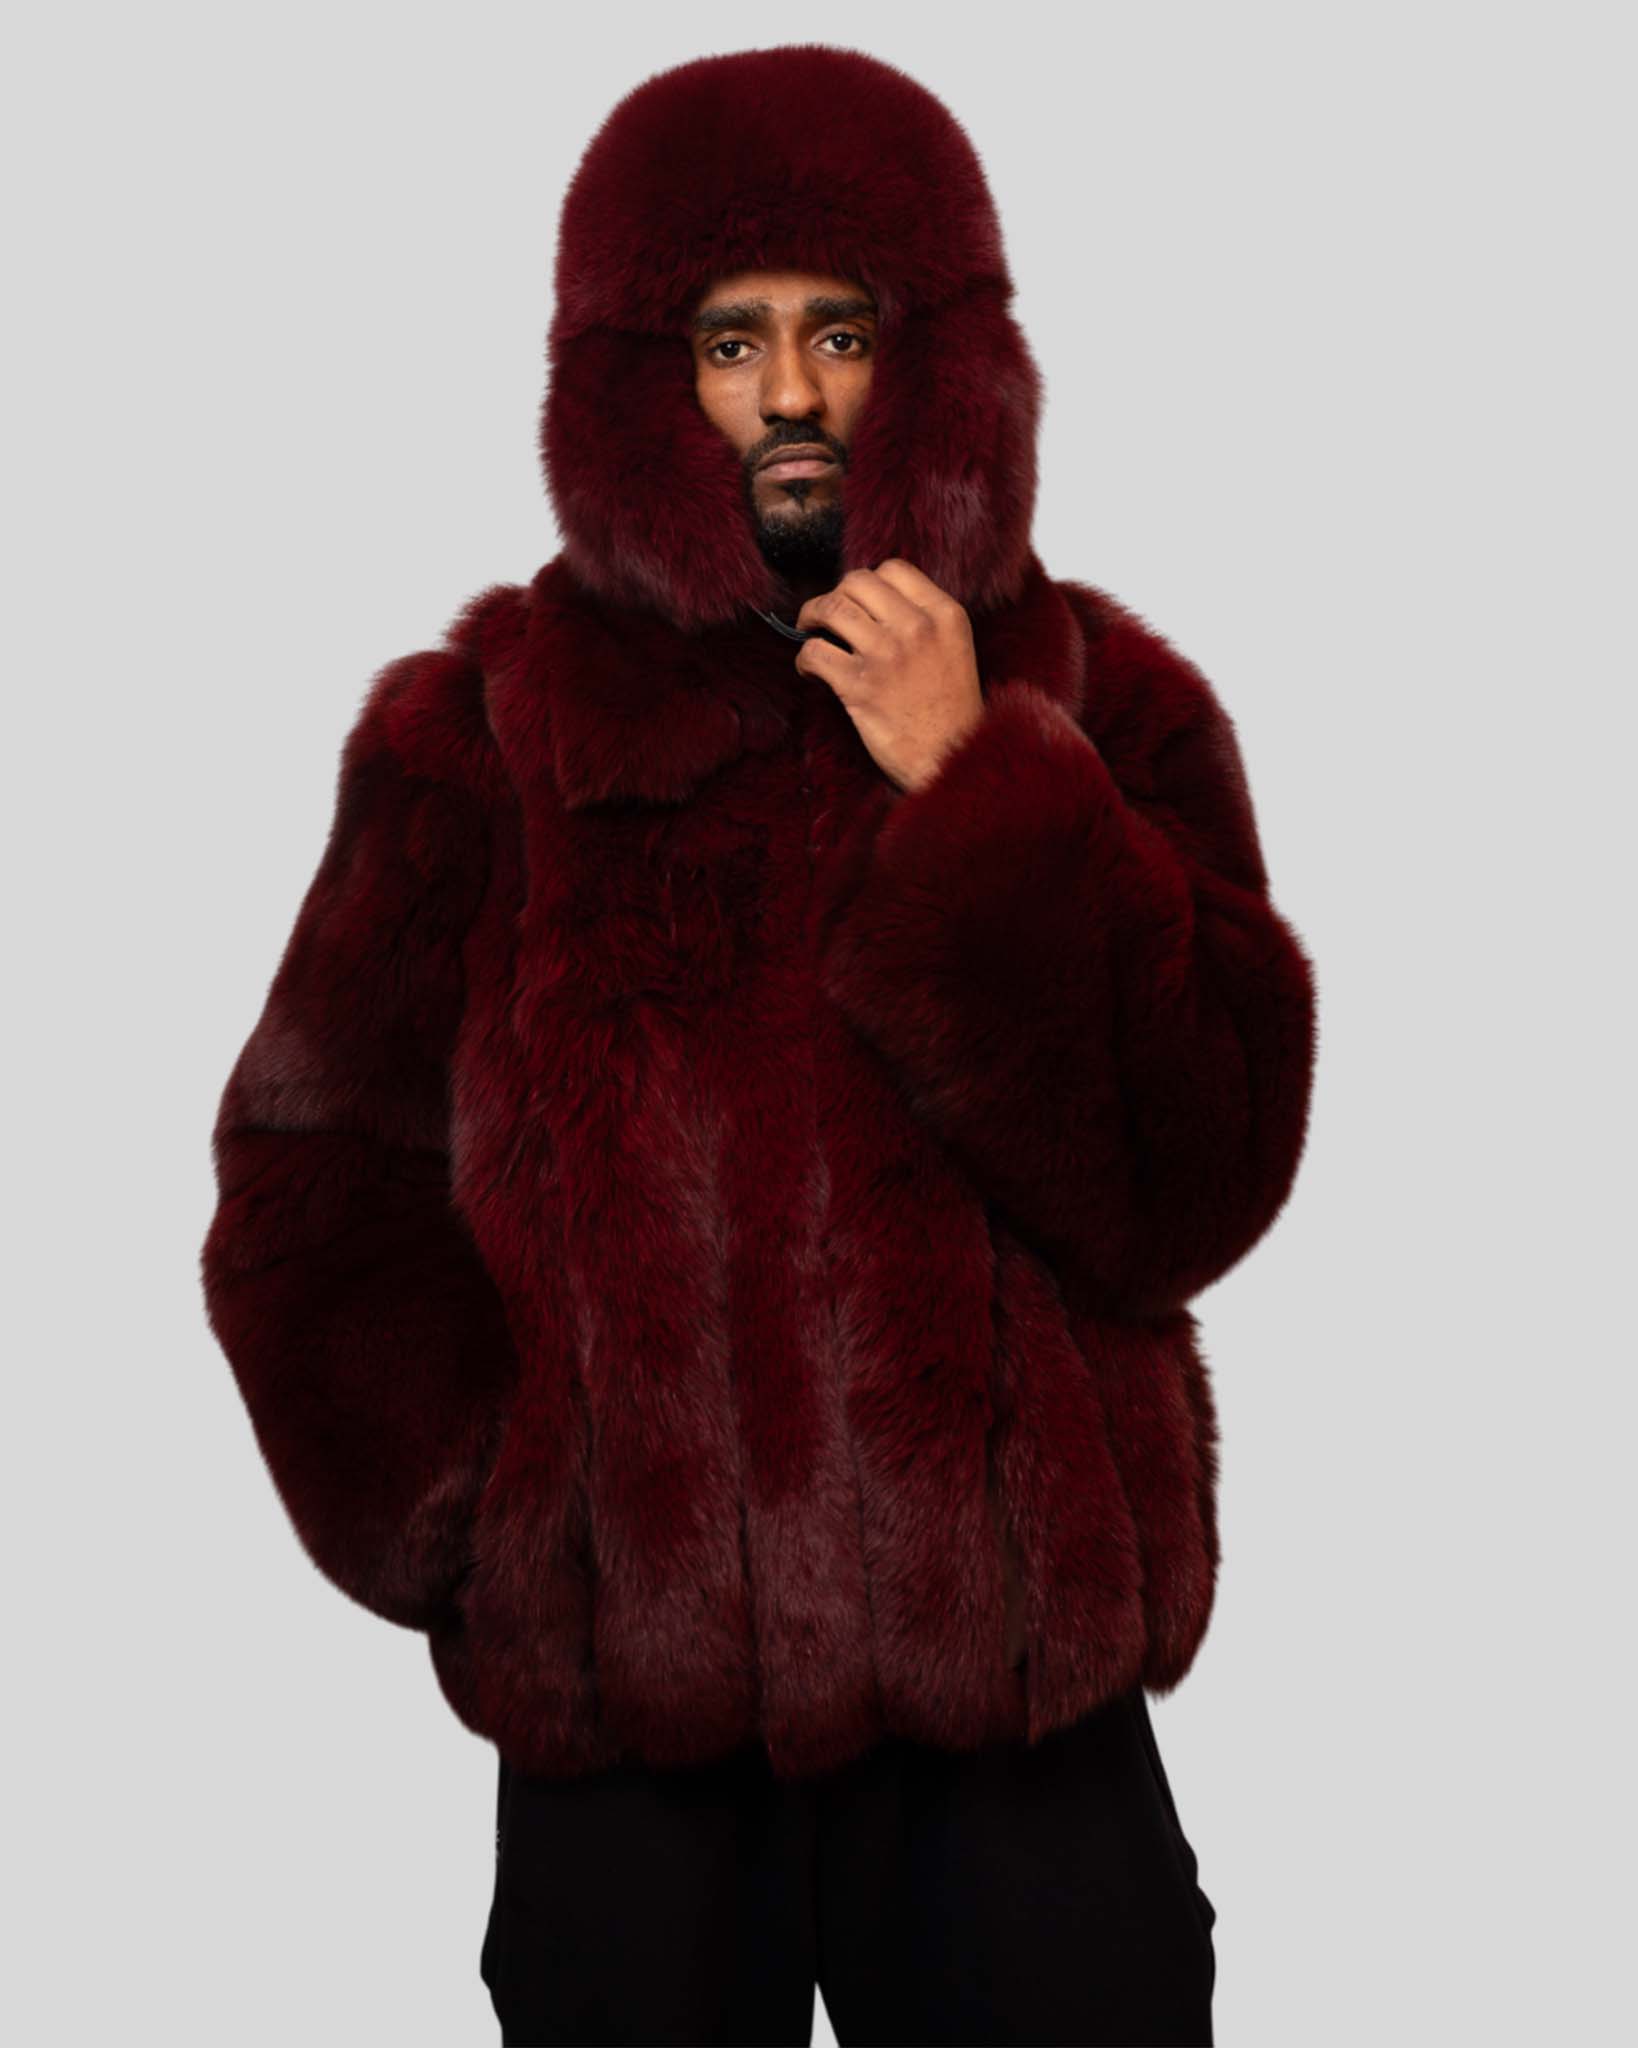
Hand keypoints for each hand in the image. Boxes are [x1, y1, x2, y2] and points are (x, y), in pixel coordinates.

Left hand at [794, 559, 985, 793]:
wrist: (951, 760)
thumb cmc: (951, 711)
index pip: (893, 569)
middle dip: (835, 594)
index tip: (859, 601)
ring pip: (831, 608)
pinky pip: (814, 653)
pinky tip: (810, 670)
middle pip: (857, 581)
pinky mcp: (860, 686)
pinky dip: (804, 659)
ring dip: (810, 617)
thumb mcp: (954, 649)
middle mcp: (916, 628)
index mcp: (944, 614)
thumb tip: (875, 602)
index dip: (868, 582)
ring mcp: (887, 655)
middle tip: (826, 614)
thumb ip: (925, 620)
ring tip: (809, 631)